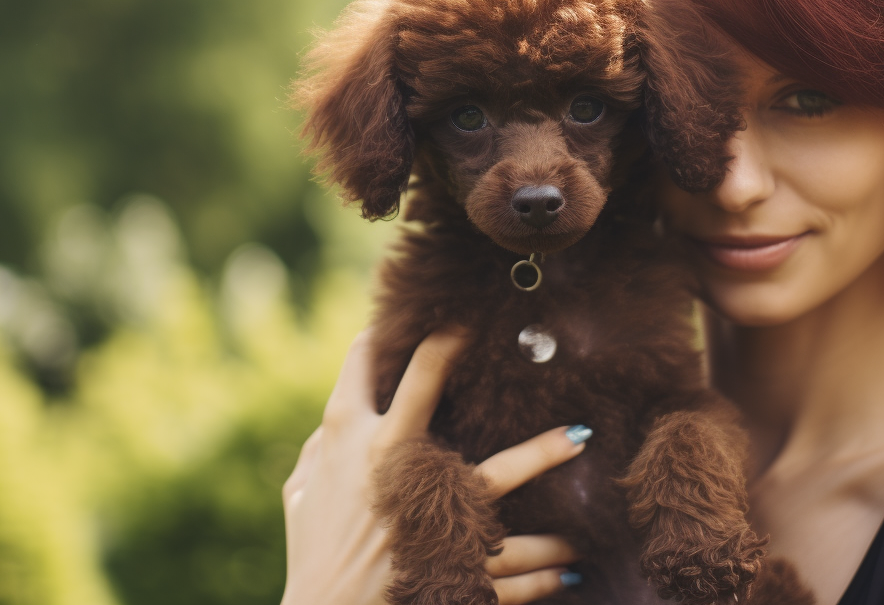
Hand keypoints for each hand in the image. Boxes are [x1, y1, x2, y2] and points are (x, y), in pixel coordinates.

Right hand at [281, 327, 585, 604]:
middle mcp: (389, 465)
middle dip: (446, 353)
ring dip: (545, 454)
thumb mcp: (301, 497)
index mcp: (348, 442)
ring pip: (498, 475)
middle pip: (423, 391)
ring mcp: (425, 508)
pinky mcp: (454, 558)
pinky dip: (544, 571)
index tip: (408, 313)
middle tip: (484, 324)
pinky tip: (571, 567)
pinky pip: (510, 560)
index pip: (361, 368)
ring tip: (581, 439)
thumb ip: (321, 453)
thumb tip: (338, 418)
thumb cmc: (311, 557)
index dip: (381, 334)